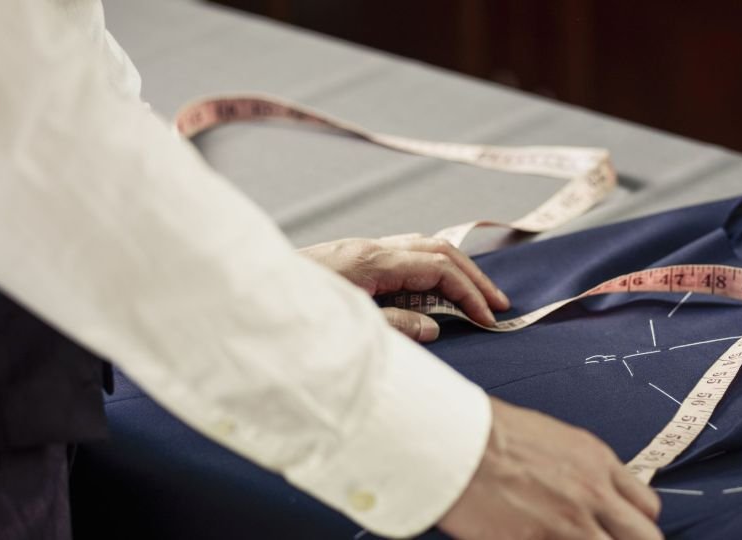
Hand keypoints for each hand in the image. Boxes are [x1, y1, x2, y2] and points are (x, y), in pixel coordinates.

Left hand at [299, 234, 508, 340]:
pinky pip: (404, 255)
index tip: (489, 317)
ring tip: (478, 296)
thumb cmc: (290, 316)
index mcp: (372, 261)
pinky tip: (437, 288)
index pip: (438, 268)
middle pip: (438, 250)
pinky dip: (431, 268)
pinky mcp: (352, 260)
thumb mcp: (347, 328)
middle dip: (473, 276)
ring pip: (422, 247)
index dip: (469, 292)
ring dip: (455, 270)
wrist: (242, 297)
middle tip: (500, 303)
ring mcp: (360, 251)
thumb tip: (434, 326)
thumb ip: (395, 327)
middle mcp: (370, 248)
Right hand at [438, 398, 662, 539]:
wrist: (455, 439)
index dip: (638, 527)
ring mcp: (568, 523)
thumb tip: (590, 492)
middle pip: (645, 539)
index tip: (622, 533)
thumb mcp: (554, 439)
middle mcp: (592, 493)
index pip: (647, 508)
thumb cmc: (492, 433)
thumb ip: (581, 469)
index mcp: (598, 462)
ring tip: (566, 537)